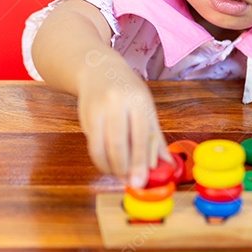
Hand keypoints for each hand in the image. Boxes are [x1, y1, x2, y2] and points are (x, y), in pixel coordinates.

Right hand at [77, 64, 171, 187]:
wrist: (97, 69)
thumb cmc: (127, 90)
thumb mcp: (146, 108)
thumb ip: (155, 138)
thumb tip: (168, 166)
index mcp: (138, 101)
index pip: (140, 137)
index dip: (140, 162)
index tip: (140, 181)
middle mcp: (116, 103)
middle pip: (118, 144)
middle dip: (123, 168)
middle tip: (129, 181)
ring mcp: (98, 109)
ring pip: (100, 147)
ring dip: (108, 167)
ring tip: (117, 173)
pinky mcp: (84, 116)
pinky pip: (92, 144)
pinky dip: (100, 158)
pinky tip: (107, 162)